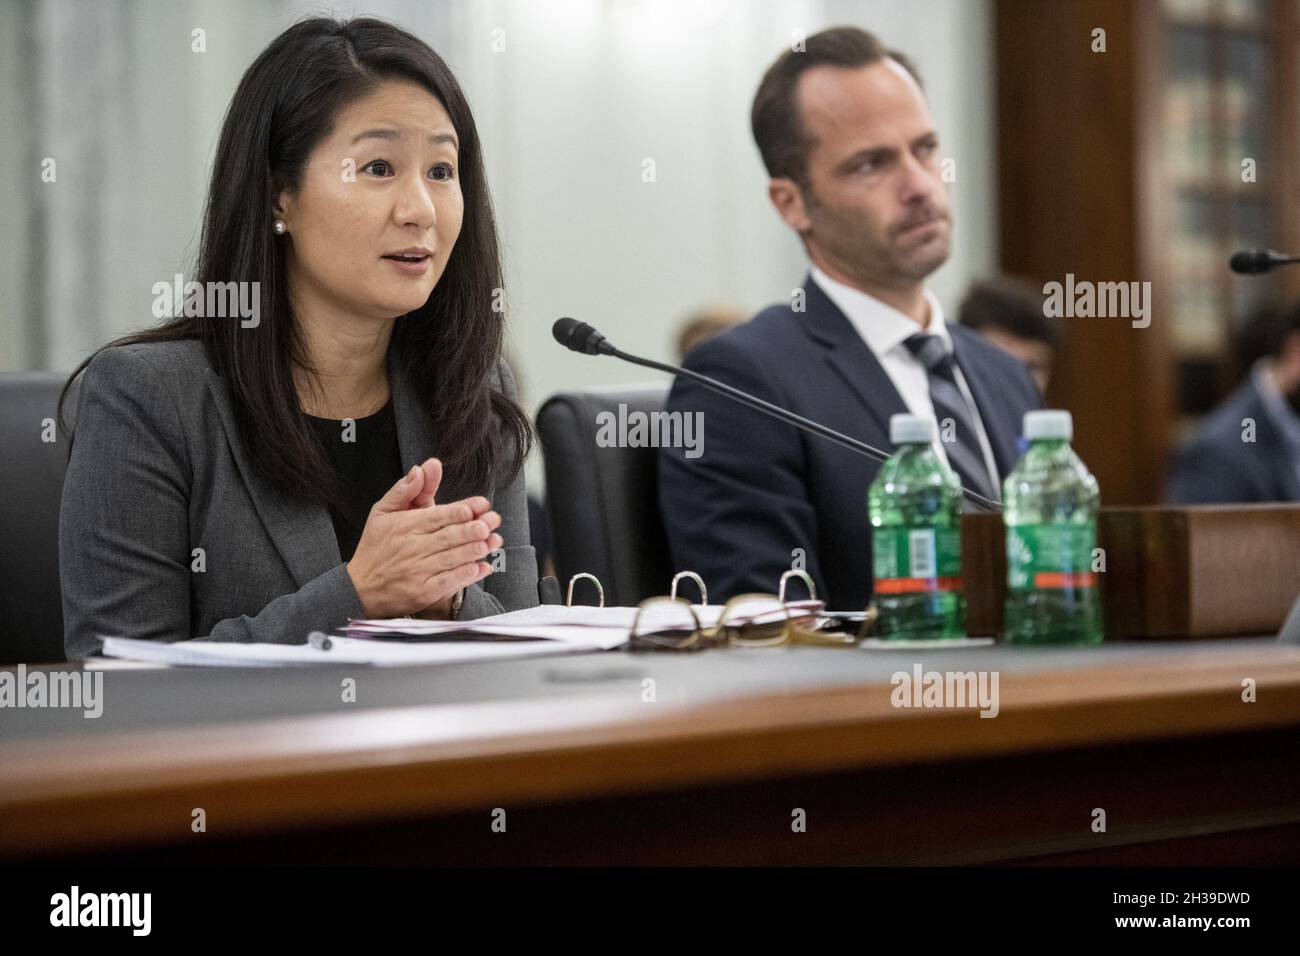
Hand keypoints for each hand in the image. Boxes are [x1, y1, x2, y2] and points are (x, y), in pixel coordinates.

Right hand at [345, 458, 501, 618]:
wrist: (359, 588)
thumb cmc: (376, 547)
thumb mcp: (382, 512)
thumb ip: (405, 490)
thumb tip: (423, 467)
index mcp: (404, 526)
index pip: (436, 516)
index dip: (460, 510)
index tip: (480, 504)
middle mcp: (412, 548)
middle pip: (448, 537)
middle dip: (474, 528)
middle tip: (493, 521)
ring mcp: (417, 572)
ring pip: (451, 559)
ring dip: (475, 550)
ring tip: (494, 541)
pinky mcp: (422, 593)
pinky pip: (447, 583)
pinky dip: (466, 576)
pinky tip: (482, 567)